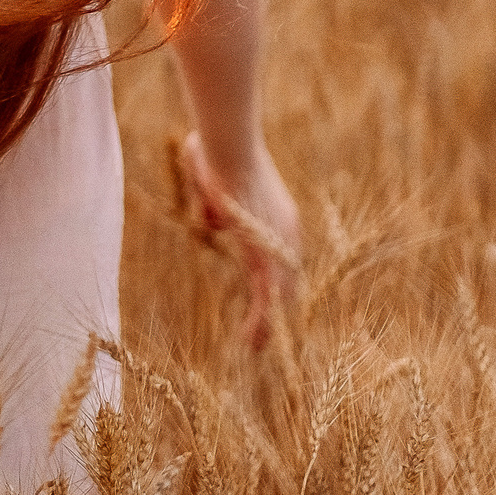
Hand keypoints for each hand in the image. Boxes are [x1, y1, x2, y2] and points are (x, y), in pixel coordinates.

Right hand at [177, 130, 300, 347]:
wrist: (227, 148)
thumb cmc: (214, 150)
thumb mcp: (211, 179)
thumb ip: (210, 199)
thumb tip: (208, 218)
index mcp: (278, 211)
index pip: (281, 255)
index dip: (273, 279)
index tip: (265, 297)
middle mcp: (286, 232)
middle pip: (286, 280)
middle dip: (275, 307)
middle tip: (263, 331)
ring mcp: (279, 247)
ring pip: (278, 297)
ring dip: (267, 323)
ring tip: (254, 346)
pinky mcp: (265, 260)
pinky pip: (266, 302)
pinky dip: (260, 325)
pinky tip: (251, 343)